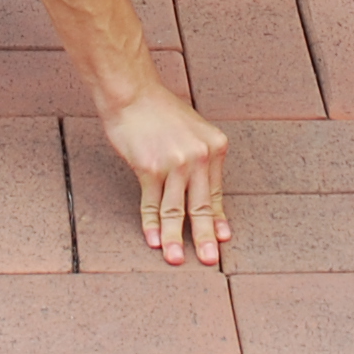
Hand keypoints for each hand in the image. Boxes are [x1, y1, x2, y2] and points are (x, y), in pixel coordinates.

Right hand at [105, 84, 230, 266]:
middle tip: (209, 260)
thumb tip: (202, 193)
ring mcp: (175, 163)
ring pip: (176, 211)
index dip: (216, 218)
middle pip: (200, 206)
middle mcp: (199, 156)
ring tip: (176, 260)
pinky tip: (153, 240)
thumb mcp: (192, 131)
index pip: (214, 192)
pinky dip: (152, 224)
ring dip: (174, 239)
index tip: (221, 238)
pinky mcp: (149, 168)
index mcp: (214, 147)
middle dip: (204, 237)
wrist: (132, 93)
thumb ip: (199, 159)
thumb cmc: (159, 111)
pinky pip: (152, 204)